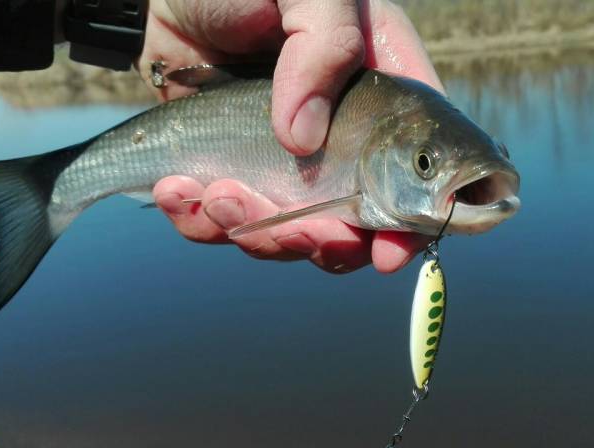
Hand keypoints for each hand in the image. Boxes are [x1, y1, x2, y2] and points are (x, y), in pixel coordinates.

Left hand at [140, 0, 443, 272]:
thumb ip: (324, 46)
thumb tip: (304, 140)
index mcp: (376, 88)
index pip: (415, 166)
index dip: (410, 221)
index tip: (387, 255)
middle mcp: (338, 135)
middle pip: (353, 220)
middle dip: (321, 240)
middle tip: (290, 232)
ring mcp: (283, 162)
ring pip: (288, 232)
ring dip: (256, 233)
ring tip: (214, 195)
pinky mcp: (230, 172)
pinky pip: (224, 222)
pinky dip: (201, 223)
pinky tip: (178, 192)